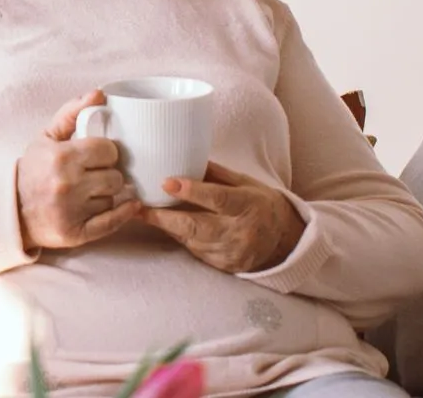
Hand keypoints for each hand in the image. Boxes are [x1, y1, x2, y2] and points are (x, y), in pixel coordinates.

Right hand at [16, 90, 142, 249]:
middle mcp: (66, 184)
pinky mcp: (76, 234)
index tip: (98, 156)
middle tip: (95, 175)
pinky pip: (114, 222)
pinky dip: (123, 215)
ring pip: (114, 199)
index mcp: (60, 157)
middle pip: (116, 177)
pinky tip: (127, 207)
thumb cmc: (33, 169)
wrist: (11, 209)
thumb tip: (99, 93)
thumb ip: (72, 113)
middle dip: (108, 174)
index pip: (109, 150)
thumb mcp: (46, 137)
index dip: (106, 152)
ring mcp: (71, 211)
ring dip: (107, 195)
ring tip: (91, 193)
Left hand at [139, 161, 306, 272]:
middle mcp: (241, 232)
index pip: (218, 198)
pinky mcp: (225, 266)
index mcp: (249, 205)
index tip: (166, 182)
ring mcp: (232, 252)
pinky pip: (195, 251)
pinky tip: (170, 226)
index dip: (192, 191)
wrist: (285, 241)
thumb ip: (216, 174)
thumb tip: (183, 156)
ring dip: (167, 226)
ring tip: (144, 213)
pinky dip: (180, 238)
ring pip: (191, 240)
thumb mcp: (246, 183)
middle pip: (196, 226)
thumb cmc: (260, 204)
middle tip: (137, 207)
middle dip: (163, 217)